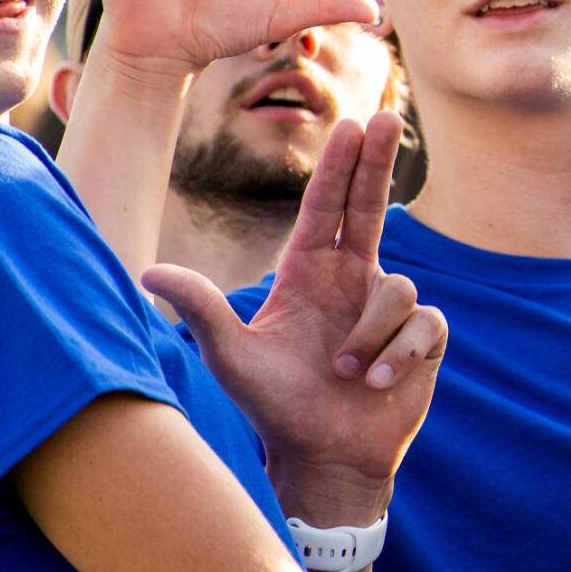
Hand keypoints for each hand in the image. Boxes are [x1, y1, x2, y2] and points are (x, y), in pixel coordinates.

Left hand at [144, 112, 441, 524]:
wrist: (323, 458)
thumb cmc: (275, 407)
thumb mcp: (231, 356)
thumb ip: (201, 309)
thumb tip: (149, 273)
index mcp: (309, 273)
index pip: (326, 207)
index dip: (339, 165)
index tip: (351, 124)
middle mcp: (350, 279)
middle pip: (370, 205)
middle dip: (377, 160)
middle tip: (386, 114)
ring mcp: (388, 308)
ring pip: (394, 287)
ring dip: (367, 335)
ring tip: (345, 373)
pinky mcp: (421, 339)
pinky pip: (421, 324)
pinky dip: (396, 355)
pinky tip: (375, 383)